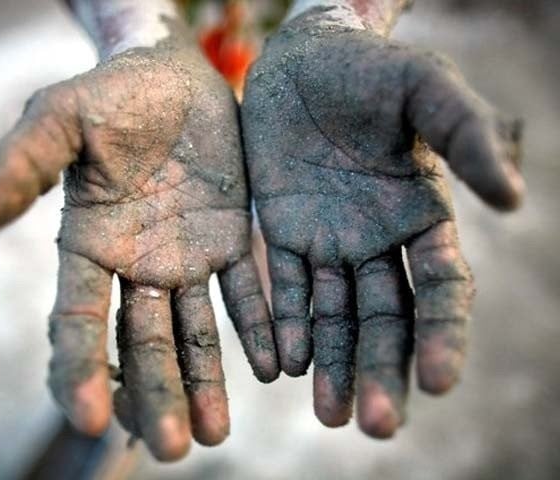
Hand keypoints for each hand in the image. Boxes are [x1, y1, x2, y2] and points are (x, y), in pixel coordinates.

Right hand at [0, 40, 277, 459]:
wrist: (171, 75)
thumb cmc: (109, 94)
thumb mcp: (58, 120)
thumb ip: (18, 167)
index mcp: (90, 246)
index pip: (79, 320)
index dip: (83, 369)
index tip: (93, 420)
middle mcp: (138, 264)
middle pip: (143, 342)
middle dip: (156, 393)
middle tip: (176, 448)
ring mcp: (188, 257)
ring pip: (195, 331)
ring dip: (206, 381)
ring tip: (216, 433)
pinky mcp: (231, 240)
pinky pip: (246, 291)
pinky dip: (258, 328)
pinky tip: (273, 367)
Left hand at [242, 14, 523, 436]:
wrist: (302, 59)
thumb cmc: (370, 69)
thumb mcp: (425, 89)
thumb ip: (468, 136)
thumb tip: (515, 202)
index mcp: (422, 216)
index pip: (441, 290)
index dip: (444, 335)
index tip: (439, 382)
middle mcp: (377, 241)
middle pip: (386, 320)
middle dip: (382, 370)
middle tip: (373, 424)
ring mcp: (328, 242)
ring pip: (336, 317)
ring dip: (333, 366)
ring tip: (329, 414)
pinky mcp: (282, 234)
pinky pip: (286, 290)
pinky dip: (287, 328)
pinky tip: (287, 364)